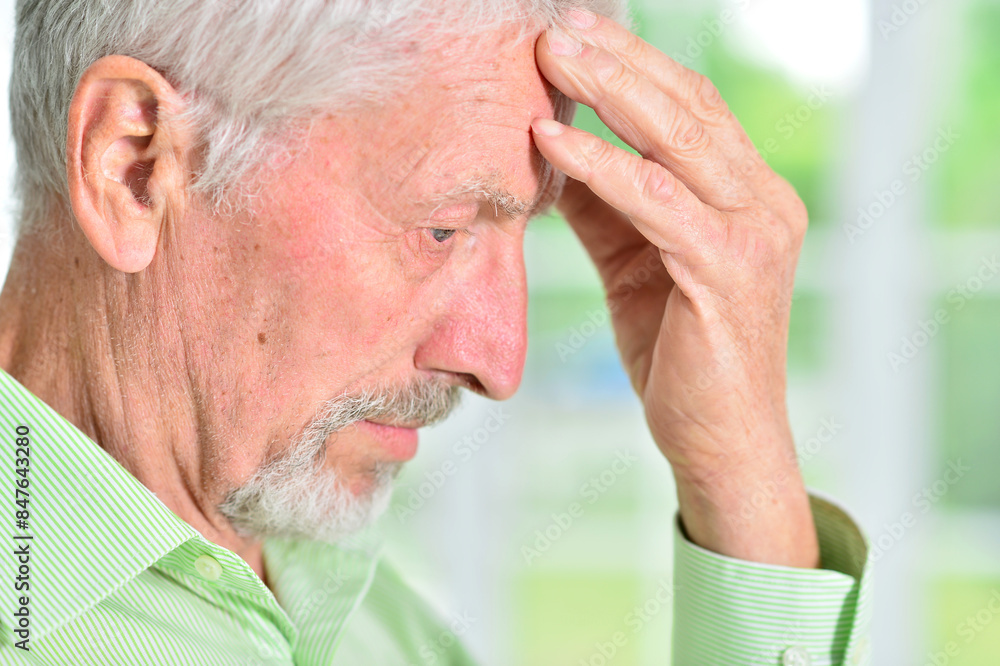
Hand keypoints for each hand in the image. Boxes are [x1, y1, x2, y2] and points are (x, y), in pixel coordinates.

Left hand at [531, 11, 817, 567]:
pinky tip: (551, 141)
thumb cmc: (679, 354)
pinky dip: (599, 166)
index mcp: (749, 197)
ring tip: (551, 59)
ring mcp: (753, 234)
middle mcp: (765, 203)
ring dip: (607, 92)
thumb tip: (554, 150)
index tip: (578, 35)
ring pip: (676, 140)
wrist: (721, 442)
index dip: (635, 66)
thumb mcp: (636, 263)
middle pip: (688, 107)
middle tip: (557, 29)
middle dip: (618, 62)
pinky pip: (653, 201)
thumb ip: (608, 206)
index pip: (693, 109)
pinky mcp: (725, 270)